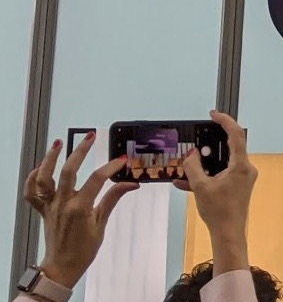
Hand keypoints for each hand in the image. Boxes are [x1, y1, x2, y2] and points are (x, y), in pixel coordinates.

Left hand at [24, 133, 135, 287]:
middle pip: (68, 171)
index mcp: (79, 208)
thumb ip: (113, 199)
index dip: (112, 166)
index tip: (122, 160)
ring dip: (49, 159)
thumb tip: (130, 184)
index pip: (97, 179)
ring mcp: (50, 206)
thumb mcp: (101, 224)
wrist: (62, 266)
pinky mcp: (42, 209)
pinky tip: (42, 167)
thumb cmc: (82, 250)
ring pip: (44, 178)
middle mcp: (62, 204)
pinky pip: (31, 193)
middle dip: (80, 151)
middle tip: (90, 137)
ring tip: (58, 143)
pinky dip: (34, 178)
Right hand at [177, 111, 254, 272]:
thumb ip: (193, 167)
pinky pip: (222, 174)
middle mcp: (246, 168)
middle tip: (198, 138)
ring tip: (187, 162)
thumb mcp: (200, 187)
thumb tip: (191, 154)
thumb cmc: (218, 211)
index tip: (213, 114)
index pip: (236, 134)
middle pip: (231, 147)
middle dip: (212, 143)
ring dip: (205, 162)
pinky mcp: (238, 186)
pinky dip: (207, 175)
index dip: (225, 121)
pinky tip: (185, 181)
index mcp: (241, 165)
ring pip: (223, 162)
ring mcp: (243, 178)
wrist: (228, 234)